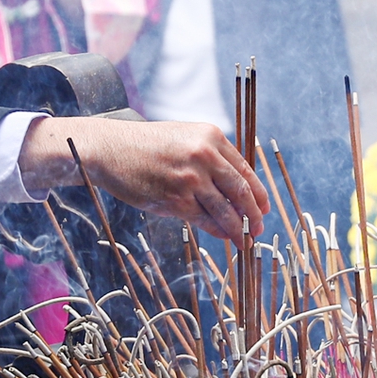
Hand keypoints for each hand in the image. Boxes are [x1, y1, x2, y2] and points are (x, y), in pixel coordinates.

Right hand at [27, 116, 268, 242]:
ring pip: (225, 210)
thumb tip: (237, 188)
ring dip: (239, 229)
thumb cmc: (148, 145)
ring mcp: (190, 179)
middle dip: (254, 214)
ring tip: (246, 240)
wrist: (111, 149)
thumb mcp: (186, 137)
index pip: (245, 170)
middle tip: (260, 228)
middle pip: (241, 191)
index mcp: (211, 137)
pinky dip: (217, 230)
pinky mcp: (174, 199)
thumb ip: (212, 157)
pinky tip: (224, 237)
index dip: (258, 193)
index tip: (265, 207)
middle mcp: (205, 156)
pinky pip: (203, 220)